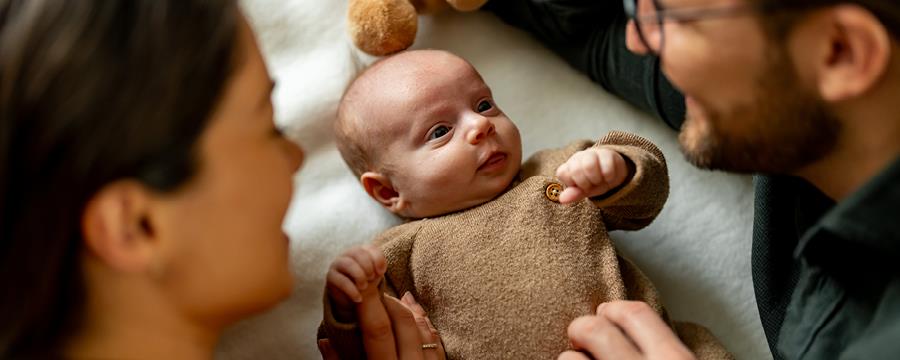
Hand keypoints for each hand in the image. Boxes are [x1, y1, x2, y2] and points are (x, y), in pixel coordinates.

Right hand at [318, 292, 445, 359]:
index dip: (371, 304)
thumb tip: (325, 340)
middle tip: (379, 289)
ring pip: (423, 329)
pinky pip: (437, 343)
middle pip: (403, 323)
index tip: (365, 286)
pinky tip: (419, 315)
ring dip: (410, 310)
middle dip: (390, 301)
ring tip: (399, 298)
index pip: (377, 329)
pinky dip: (427, 325)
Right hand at [326, 244, 386, 318]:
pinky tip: (358, 298)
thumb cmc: (366, 281)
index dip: (378, 259)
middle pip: (358, 253)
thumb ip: (379, 269)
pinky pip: (341, 280)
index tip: (382, 272)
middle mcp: (348, 254)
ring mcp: (337, 263)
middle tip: (371, 278)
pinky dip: (352, 290)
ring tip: (364, 287)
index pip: (370, 248)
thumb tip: (379, 270)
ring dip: (359, 275)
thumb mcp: (375, 275)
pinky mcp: (331, 276)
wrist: (350, 296)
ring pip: (348, 264)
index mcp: (361, 251)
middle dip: (367, 266)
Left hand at [555, 147, 629, 203]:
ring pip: (589, 166)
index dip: (572, 183)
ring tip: (600, 181)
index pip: (563, 173)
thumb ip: (574, 194)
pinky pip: (606, 168)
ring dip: (596, 179)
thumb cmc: (593, 183)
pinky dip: (608, 177)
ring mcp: (593, 153)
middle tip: (591, 184)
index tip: (580, 186)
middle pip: (576, 170)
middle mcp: (578, 157)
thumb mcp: (583, 191)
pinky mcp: (608, 153)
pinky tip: (609, 177)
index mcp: (569, 166)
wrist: (612, 174)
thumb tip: (562, 199)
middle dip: (585, 183)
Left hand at [558, 301, 693, 359]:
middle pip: (595, 329)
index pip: (635, 313)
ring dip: (570, 357)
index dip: (614, 309)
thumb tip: (632, 333)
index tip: (605, 312)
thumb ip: (667, 351)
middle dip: (582, 326)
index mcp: (675, 359)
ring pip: (570, 359)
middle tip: (579, 335)